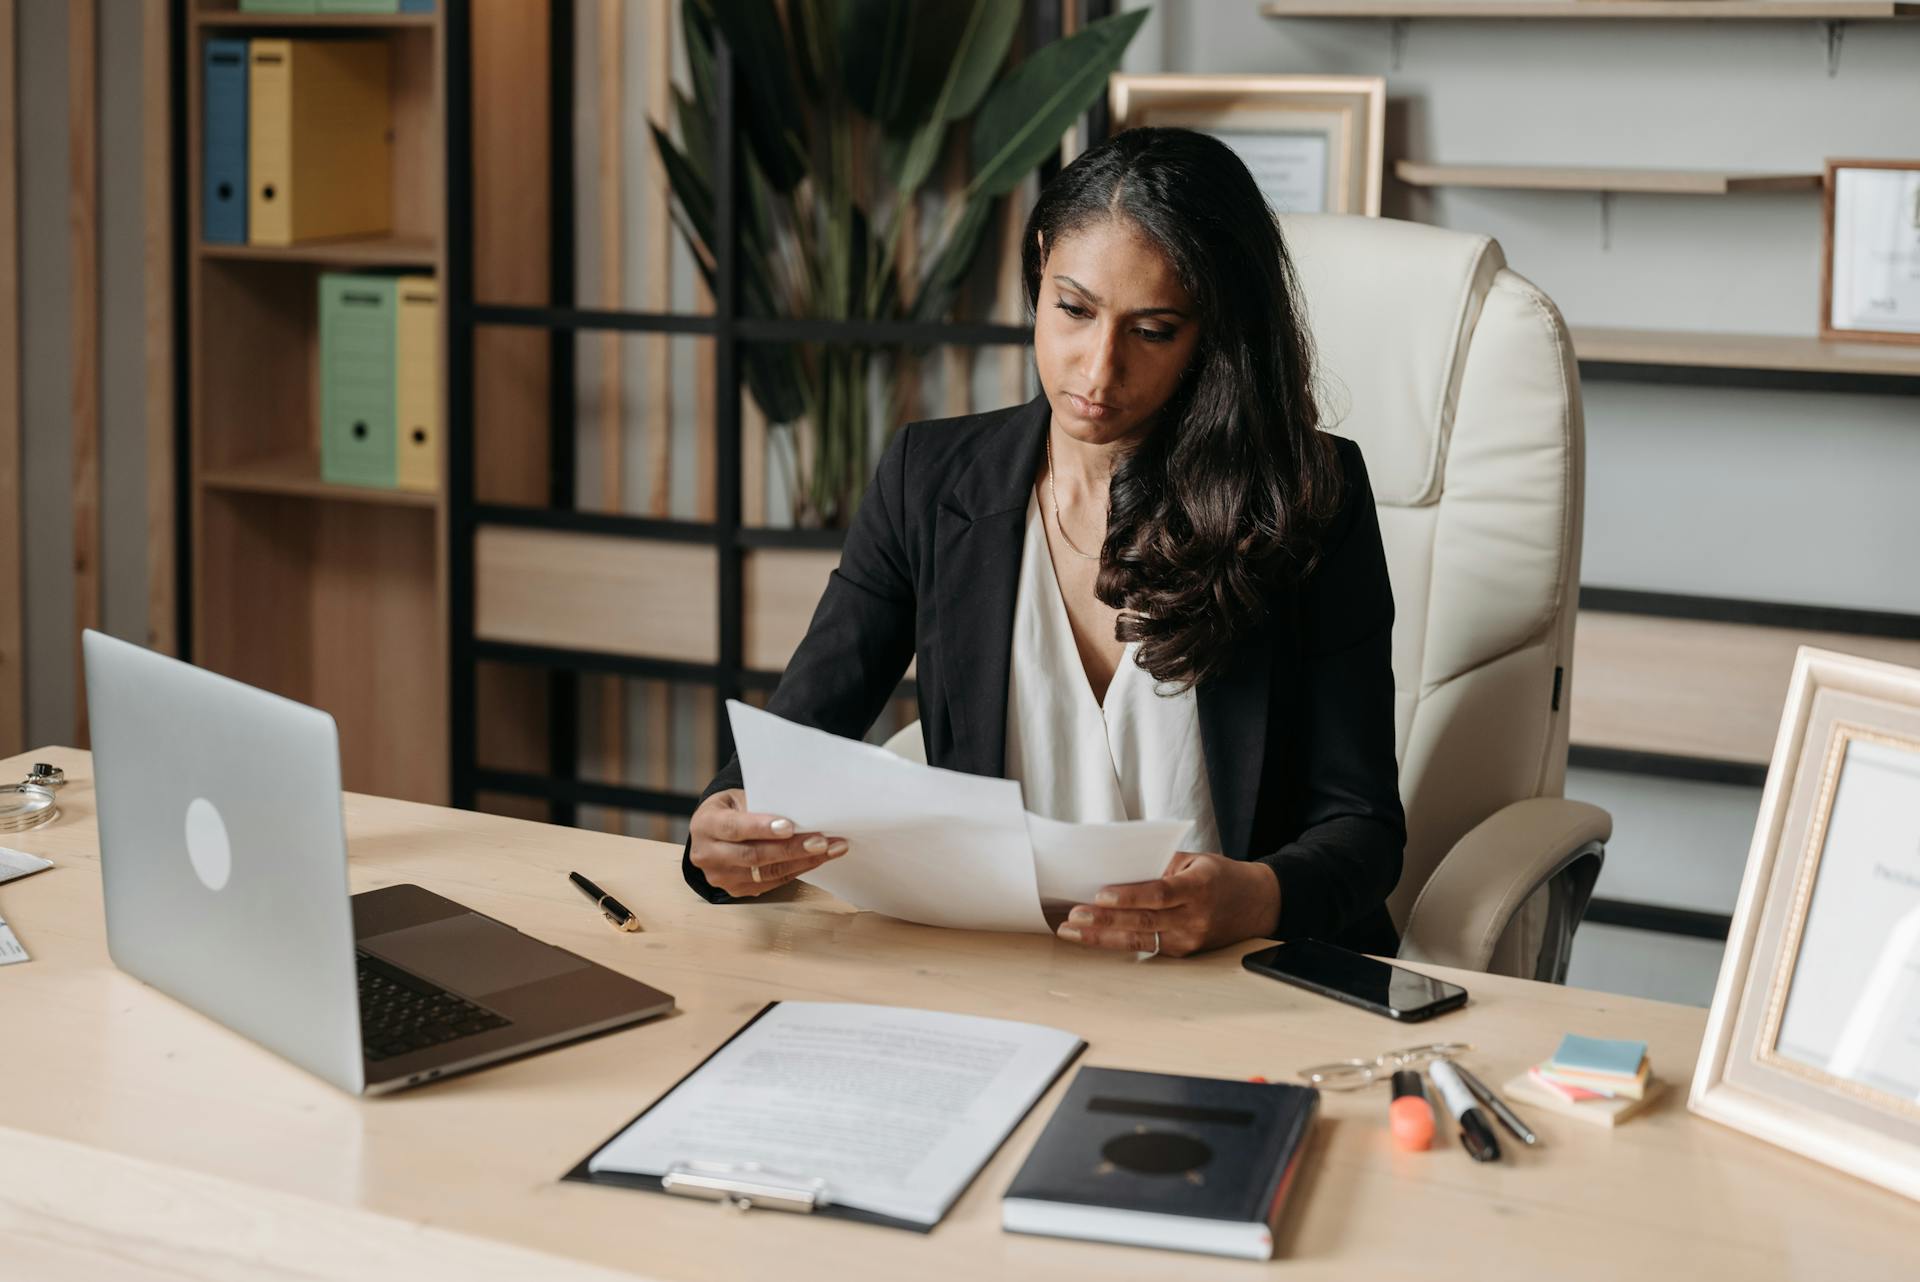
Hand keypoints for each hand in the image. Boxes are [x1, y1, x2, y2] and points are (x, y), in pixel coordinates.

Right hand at [688, 789, 847, 897]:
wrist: (713, 832)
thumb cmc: (731, 809)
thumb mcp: (737, 798)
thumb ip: (760, 806)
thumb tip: (801, 812)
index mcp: (705, 824)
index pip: (735, 828)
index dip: (762, 828)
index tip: (790, 826)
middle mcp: (708, 854)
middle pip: (754, 855)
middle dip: (792, 849)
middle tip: (822, 841)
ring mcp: (721, 876)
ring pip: (767, 872)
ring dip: (803, 861)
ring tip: (831, 849)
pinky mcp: (736, 890)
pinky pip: (772, 882)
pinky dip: (798, 869)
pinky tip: (818, 859)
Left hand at [1056, 852, 1280, 956]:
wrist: (1257, 904)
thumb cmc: (1220, 876)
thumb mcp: (1194, 860)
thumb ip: (1159, 865)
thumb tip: (1117, 870)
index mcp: (1198, 887)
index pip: (1159, 894)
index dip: (1129, 896)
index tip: (1100, 894)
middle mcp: (1194, 918)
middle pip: (1144, 922)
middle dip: (1104, 920)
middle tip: (1073, 917)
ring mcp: (1189, 939)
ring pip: (1140, 940)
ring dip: (1102, 936)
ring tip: (1073, 931)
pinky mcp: (1183, 952)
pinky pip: (1147, 947)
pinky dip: (1118, 940)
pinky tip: (1094, 936)